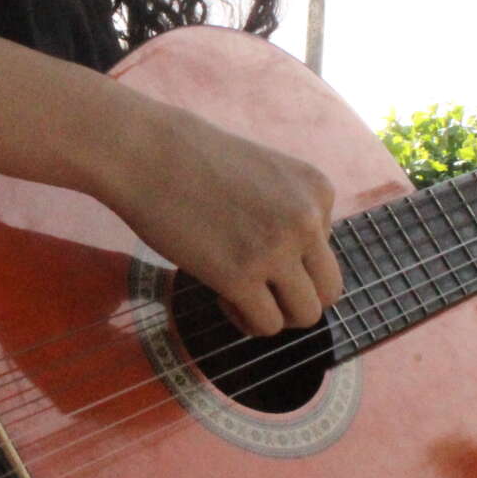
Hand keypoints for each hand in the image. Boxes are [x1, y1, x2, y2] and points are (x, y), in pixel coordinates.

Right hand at [103, 101, 341, 336]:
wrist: (147, 153)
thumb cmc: (195, 162)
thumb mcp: (266, 176)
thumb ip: (290, 214)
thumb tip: (296, 272)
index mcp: (318, 191)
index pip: (326, 250)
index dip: (292, 259)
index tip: (253, 246)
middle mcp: (307, 220)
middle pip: (329, 290)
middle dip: (298, 299)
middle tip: (263, 292)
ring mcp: (276, 250)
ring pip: (306, 314)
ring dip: (276, 315)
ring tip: (242, 297)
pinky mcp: (240, 277)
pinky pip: (266, 324)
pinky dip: (247, 322)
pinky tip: (223, 298)